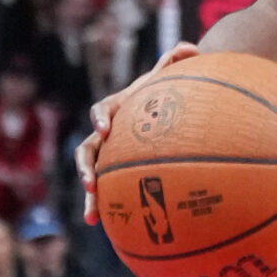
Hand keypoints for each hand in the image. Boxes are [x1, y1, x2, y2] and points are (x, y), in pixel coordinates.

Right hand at [78, 42, 198, 223]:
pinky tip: (105, 228)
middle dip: (86, 166)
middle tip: (90, 182)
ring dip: (91, 195)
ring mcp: (110, 154)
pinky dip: (106, 208)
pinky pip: (109, 191)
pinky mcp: (118, 172)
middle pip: (88, 149)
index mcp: (119, 107)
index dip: (101, 118)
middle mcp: (108, 133)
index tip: (106, 130)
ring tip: (92, 216)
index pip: (103, 109)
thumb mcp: (172, 78)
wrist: (163, 109)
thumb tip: (191, 47)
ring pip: (93, 174)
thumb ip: (178, 61)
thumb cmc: (169, 93)